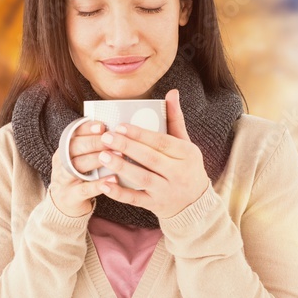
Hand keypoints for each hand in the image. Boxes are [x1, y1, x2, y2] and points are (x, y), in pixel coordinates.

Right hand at [49, 119, 119, 217]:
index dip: (87, 129)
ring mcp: (64, 180)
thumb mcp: (80, 160)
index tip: (102, 126)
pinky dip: (99, 184)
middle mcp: (61, 162)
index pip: (73, 134)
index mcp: (64, 150)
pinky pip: (85, 189)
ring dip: (98, 159)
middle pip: (75, 148)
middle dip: (95, 142)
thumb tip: (114, 132)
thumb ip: (92, 147)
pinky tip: (113, 179)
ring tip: (116, 156)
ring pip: (78, 166)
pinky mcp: (71, 197)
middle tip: (112, 140)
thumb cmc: (78, 177)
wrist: (64, 204)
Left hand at [96, 89, 210, 218]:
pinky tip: (103, 184)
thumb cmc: (187, 167)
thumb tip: (172, 92)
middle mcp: (178, 173)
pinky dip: (119, 193)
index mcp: (187, 154)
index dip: (141, 134)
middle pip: (150, 159)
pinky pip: (135, 199)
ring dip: (121, 168)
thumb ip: (175, 119)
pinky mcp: (155, 205)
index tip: (120, 126)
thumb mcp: (185, 143)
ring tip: (102, 156)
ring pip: (142, 179)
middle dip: (127, 147)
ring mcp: (166, 191)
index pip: (162, 142)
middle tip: (105, 138)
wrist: (196, 203)